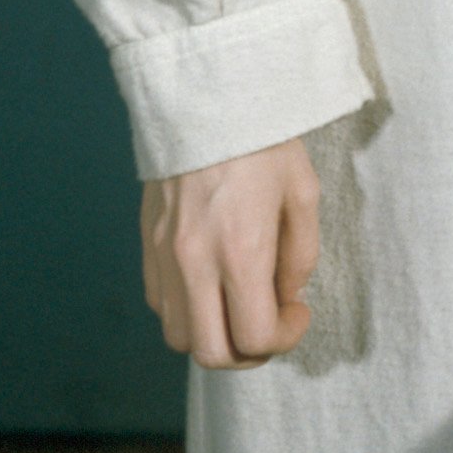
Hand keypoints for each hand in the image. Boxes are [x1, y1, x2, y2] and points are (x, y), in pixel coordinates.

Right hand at [140, 138, 318, 368]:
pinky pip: (161, 306)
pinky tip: (214, 283)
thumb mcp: (304, 193)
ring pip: (180, 337)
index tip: (299, 312)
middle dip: (247, 354)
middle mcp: (194, 264)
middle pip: (210, 354)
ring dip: (215, 336)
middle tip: (271, 325)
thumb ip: (300, 256)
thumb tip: (285, 298)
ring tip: (243, 305)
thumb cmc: (266, 141)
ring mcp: (164, 258)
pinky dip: (189, 312)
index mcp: (240, 251)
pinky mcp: (148, 247)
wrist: (210, 97)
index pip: (254, 336)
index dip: (284, 339)